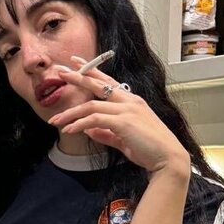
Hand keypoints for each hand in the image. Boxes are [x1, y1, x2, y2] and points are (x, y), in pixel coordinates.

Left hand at [48, 54, 190, 175]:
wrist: (168, 158)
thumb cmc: (150, 149)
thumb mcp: (124, 140)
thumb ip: (106, 133)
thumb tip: (89, 130)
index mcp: (132, 101)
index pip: (109, 81)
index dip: (92, 72)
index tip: (77, 64)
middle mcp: (129, 101)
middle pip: (98, 85)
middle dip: (78, 77)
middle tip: (61, 72)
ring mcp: (127, 110)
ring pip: (91, 105)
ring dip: (71, 113)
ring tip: (56, 120)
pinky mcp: (124, 122)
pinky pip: (95, 119)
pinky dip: (80, 123)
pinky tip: (70, 130)